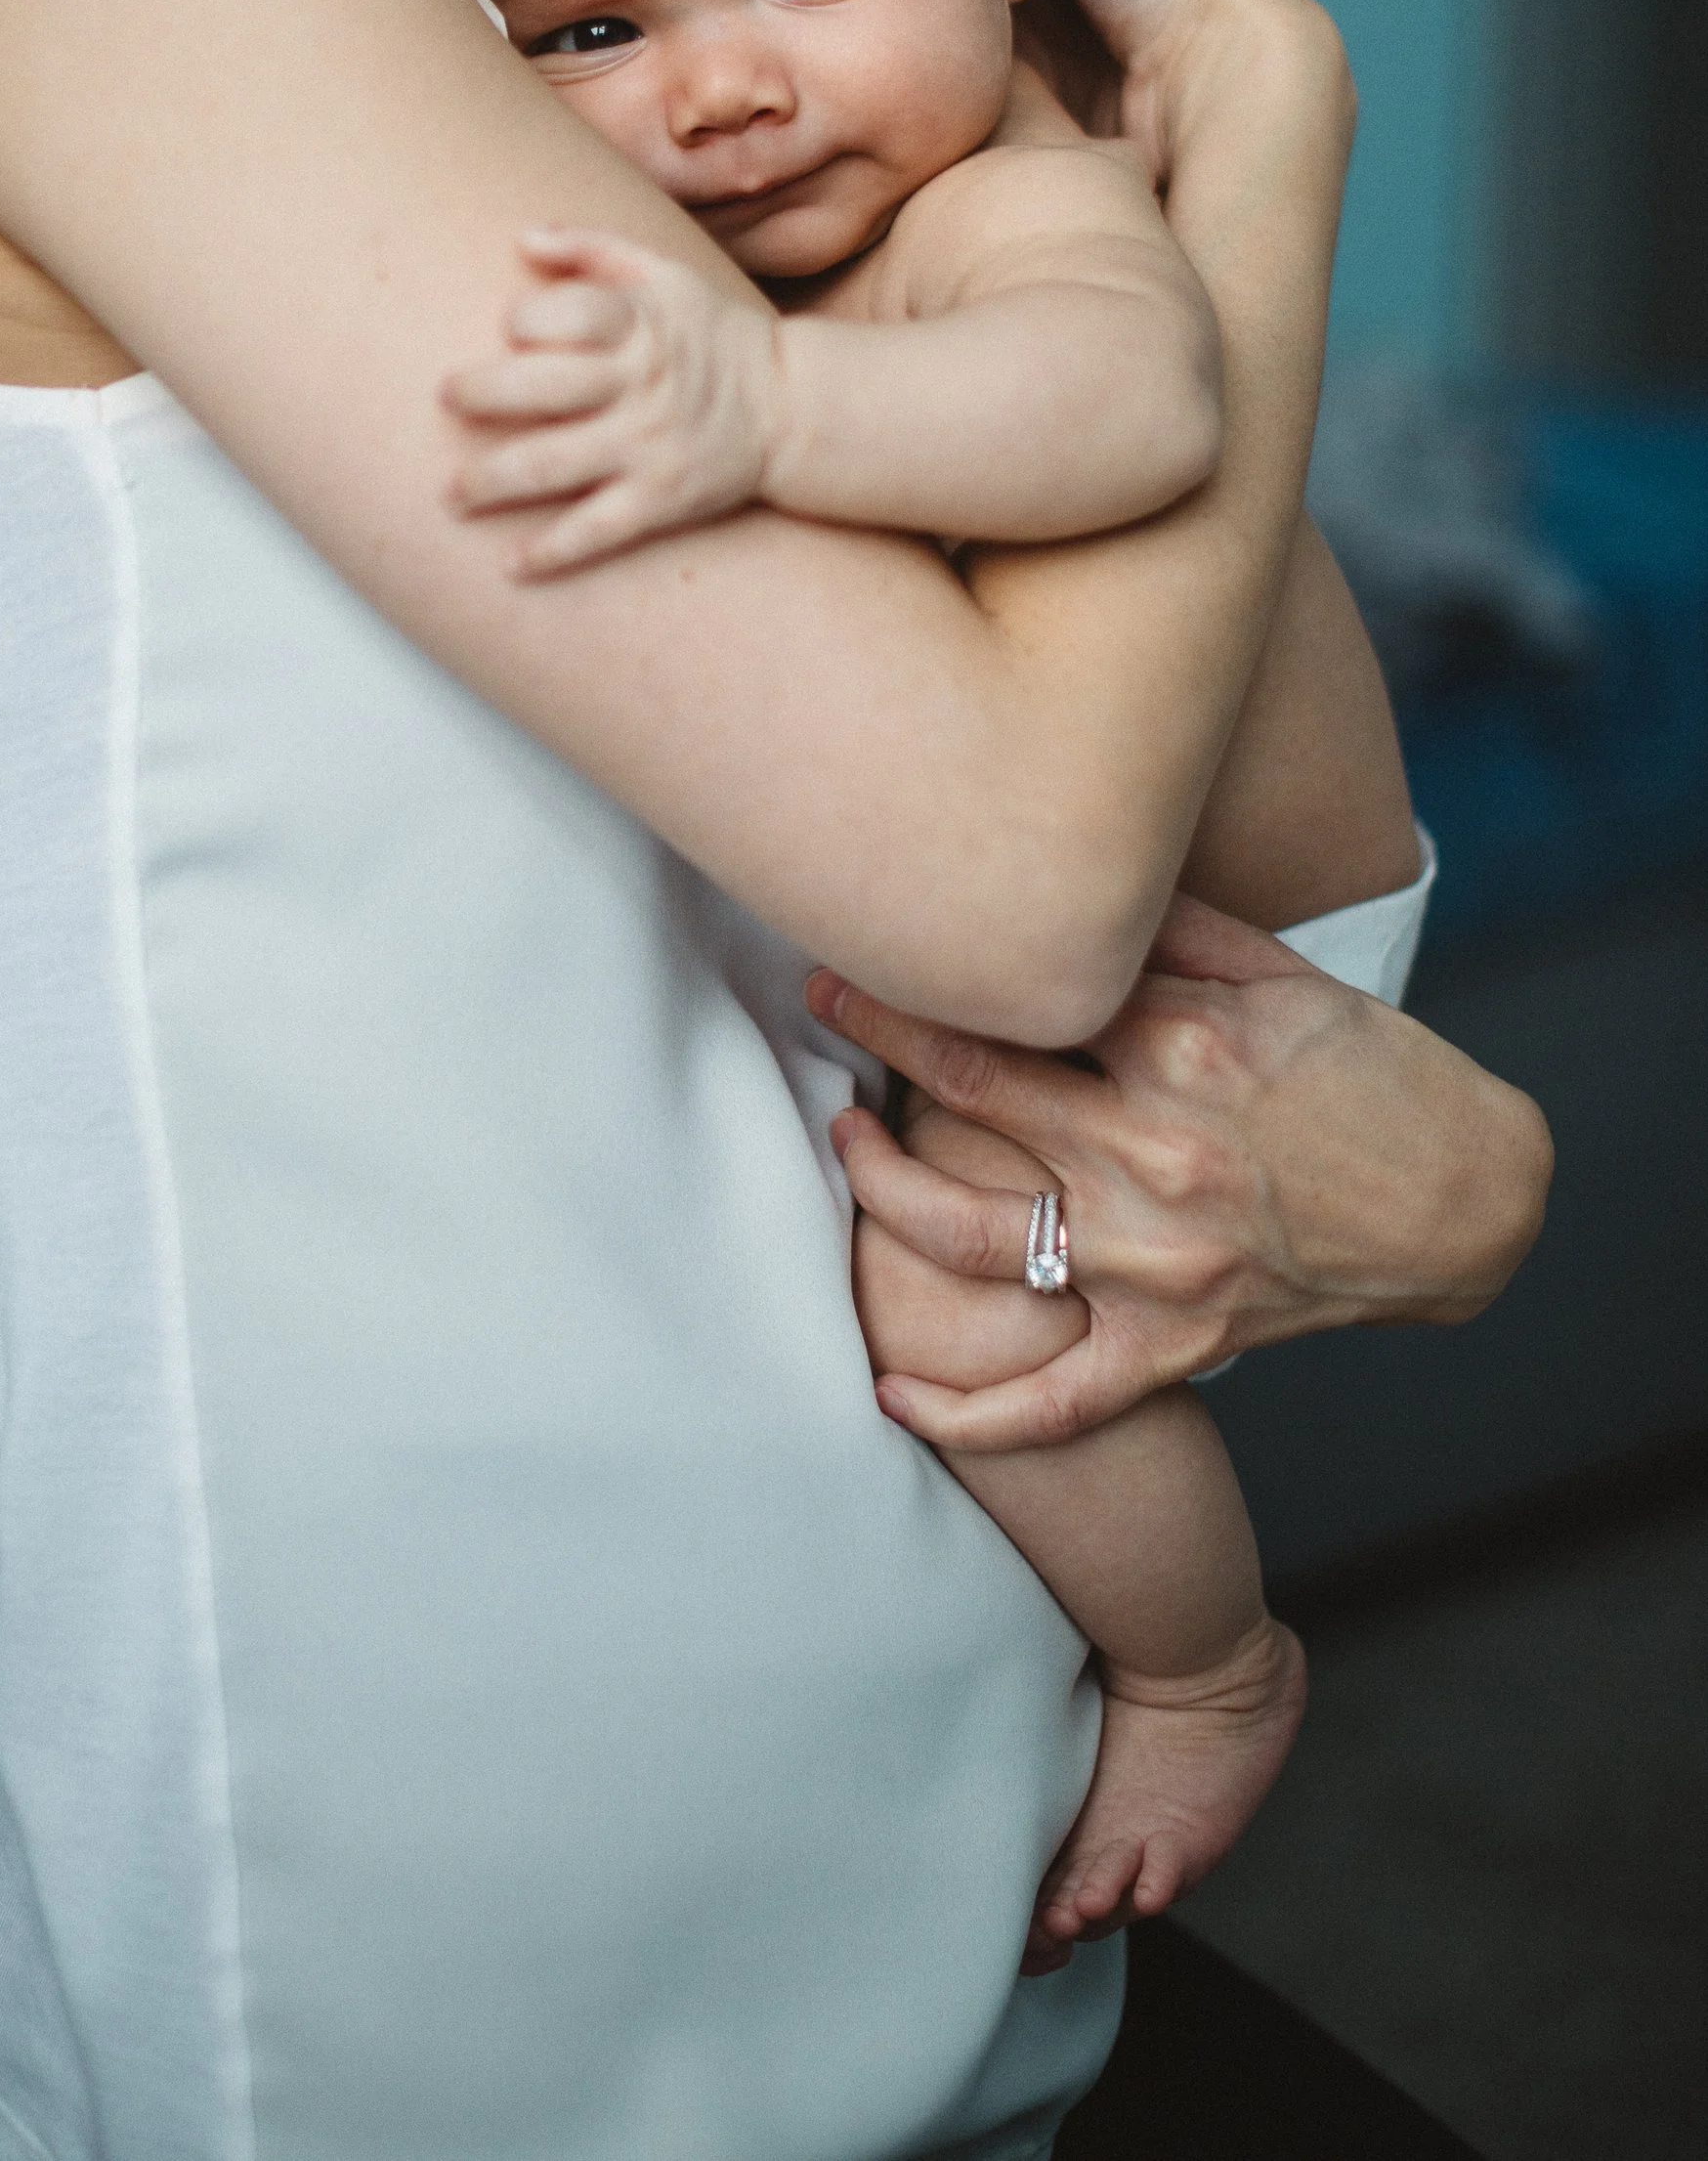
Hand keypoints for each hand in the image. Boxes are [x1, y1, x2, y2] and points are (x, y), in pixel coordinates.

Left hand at [442, 227, 784, 575]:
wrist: (789, 405)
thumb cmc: (711, 332)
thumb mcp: (665, 274)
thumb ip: (592, 248)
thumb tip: (522, 239)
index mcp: (640, 325)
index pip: (567, 316)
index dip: (525, 320)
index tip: (508, 330)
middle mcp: (640, 386)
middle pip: (545, 389)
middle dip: (482, 393)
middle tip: (445, 398)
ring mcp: (647, 446)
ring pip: (554, 465)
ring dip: (492, 481)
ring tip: (449, 494)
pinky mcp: (660, 500)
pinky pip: (598, 529)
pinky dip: (551, 551)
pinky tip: (508, 565)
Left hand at [812, 891, 1551, 1450]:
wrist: (1469, 1199)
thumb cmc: (1374, 1071)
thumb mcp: (1278, 973)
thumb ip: (1164, 930)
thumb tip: (1068, 881)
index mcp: (1179, 1046)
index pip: (1014, 997)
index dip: (921, 969)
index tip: (860, 944)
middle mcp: (1154, 1151)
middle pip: (969, 1089)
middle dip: (878, 1035)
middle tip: (823, 1002)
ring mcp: (1160, 1259)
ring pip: (973, 1237)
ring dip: (884, 1190)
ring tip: (845, 1152)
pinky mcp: (1179, 1343)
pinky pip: (1057, 1399)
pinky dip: (970, 1412)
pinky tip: (895, 1394)